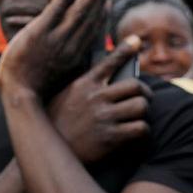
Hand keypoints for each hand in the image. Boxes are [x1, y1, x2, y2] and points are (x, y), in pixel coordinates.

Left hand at [0, 0, 113, 96]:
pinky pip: (53, 12)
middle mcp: (71, 46)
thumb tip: (82, 51)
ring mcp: (55, 39)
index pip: (95, 30)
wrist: (19, 94)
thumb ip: (73, 58)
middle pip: (90, 17)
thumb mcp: (63, 73)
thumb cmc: (38, 86)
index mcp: (78, 55)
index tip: (109, 1)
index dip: (103, 13)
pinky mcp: (37, 34)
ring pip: (77, 12)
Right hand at [49, 36, 150, 162]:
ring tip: (137, 117)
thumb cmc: (55, 123)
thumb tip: (105, 77)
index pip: (109, 62)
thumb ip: (83, 86)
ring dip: (143, 113)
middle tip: (142, 98)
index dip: (125, 49)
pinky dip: (142, 130)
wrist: (48, 151)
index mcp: (83, 85)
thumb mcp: (63, 97)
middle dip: (144, 93)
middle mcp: (95, 98)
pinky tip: (135, 132)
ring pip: (141, 106)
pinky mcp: (111, 137)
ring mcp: (104, 117)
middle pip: (136, 86)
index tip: (137, 41)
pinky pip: (141, 128)